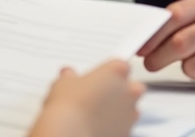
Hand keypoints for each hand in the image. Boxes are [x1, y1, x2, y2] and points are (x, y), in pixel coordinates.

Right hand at [28, 59, 143, 136]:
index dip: (108, 72)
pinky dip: (114, 125)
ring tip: (93, 113)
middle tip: (96, 95)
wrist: (70, 134)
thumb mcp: (64, 83)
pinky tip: (96, 126)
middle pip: (130, 86)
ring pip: (128, 108)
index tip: (98, 77)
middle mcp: (129, 90)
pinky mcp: (128, 132)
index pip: (120, 65)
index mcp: (117, 71)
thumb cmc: (69, 106)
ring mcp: (131, 113)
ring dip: (117, 109)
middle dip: (117, 90)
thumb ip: (70, 76)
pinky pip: (123, 125)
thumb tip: (68, 76)